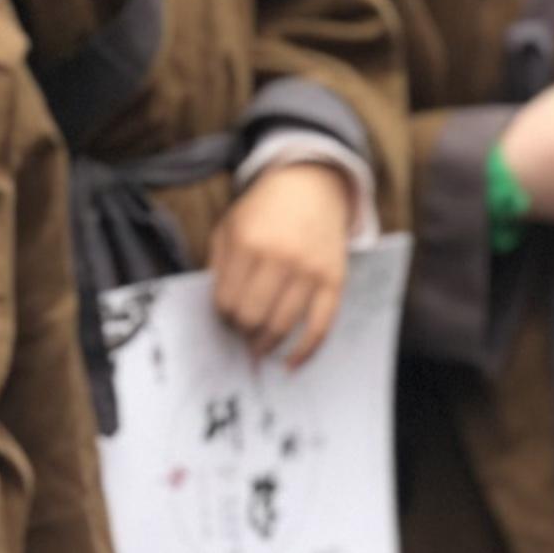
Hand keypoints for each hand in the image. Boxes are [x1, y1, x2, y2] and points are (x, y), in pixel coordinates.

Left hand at [209, 160, 355, 364]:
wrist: (310, 188)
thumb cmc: (261, 212)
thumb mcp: (228, 228)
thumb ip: (219, 267)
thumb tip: (218, 313)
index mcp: (248, 243)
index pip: (226, 301)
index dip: (221, 316)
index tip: (223, 318)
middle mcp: (281, 257)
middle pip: (252, 317)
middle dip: (241, 331)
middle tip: (239, 333)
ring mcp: (311, 270)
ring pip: (283, 325)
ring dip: (266, 343)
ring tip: (257, 347)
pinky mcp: (335, 281)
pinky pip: (321, 327)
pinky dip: (305, 352)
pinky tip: (290, 364)